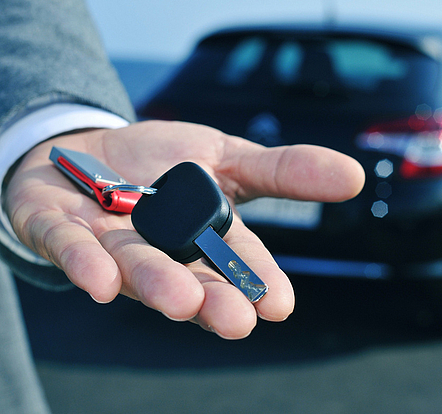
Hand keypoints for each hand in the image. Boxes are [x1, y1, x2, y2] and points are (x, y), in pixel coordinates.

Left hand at [6, 120, 364, 338]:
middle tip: (236, 319)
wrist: (86, 150)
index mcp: (204, 236)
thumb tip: (353, 176)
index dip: (258, 282)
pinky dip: (86, 264)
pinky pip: (71, 249)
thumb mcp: (227, 155)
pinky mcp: (60, 229)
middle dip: (213, 299)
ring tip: (184, 301)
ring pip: (136, 270)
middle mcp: (162, 251)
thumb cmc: (161, 163)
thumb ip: (283, 171)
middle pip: (190, 278)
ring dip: (159, 286)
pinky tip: (102, 282)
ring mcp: (110, 243)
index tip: (278, 305)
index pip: (238, 261)